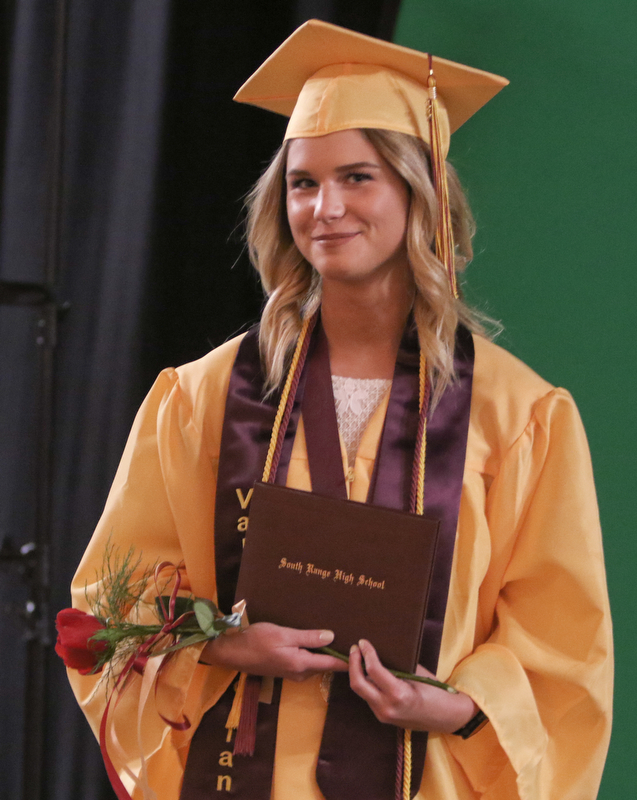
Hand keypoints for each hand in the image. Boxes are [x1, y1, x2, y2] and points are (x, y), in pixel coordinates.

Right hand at [201, 622, 347, 681]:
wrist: (233, 652)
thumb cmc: (258, 640)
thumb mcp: (284, 634)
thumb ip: (308, 637)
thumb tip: (332, 636)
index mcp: (301, 664)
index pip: (331, 663)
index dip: (347, 658)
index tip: (363, 653)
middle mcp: (300, 672)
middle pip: (325, 664)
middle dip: (339, 655)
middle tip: (355, 641)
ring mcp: (292, 672)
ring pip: (316, 663)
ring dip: (326, 653)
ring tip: (340, 639)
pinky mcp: (286, 668)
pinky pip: (306, 662)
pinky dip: (315, 653)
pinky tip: (317, 642)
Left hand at [348, 639, 477, 732]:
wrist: (446, 718)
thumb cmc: (435, 691)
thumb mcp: (418, 674)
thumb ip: (397, 665)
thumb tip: (380, 650)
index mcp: (398, 695)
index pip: (373, 671)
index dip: (366, 653)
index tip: (363, 642)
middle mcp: (387, 708)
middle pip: (358, 684)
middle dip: (352, 664)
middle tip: (355, 649)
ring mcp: (383, 715)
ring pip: (361, 691)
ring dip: (357, 673)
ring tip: (358, 657)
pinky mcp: (383, 717)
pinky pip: (368, 697)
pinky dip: (366, 683)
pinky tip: (367, 672)